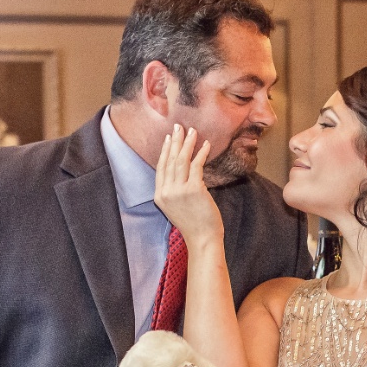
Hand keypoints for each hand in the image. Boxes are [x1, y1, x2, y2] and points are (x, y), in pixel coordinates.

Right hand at [154, 125, 222, 246]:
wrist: (202, 239)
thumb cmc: (194, 224)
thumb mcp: (176, 207)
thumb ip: (175, 190)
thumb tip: (184, 171)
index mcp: (160, 196)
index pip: (161, 168)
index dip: (165, 151)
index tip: (169, 138)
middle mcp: (166, 192)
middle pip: (170, 161)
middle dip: (175, 142)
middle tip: (179, 127)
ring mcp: (179, 191)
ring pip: (182, 160)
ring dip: (188, 144)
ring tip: (193, 131)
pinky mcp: (194, 190)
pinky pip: (197, 166)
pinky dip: (202, 153)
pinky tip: (206, 145)